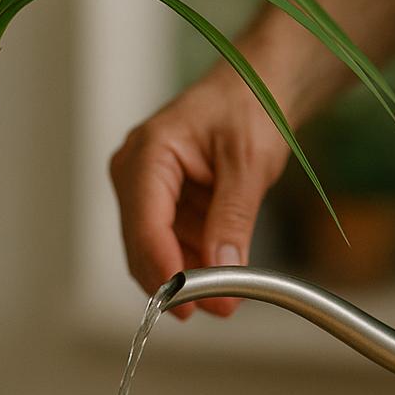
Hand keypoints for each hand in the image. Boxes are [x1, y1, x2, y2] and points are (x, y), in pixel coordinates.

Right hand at [109, 67, 288, 319]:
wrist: (259, 86)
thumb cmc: (250, 105)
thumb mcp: (249, 163)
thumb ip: (233, 218)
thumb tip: (225, 269)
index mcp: (148, 152)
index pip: (145, 223)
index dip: (164, 269)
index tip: (189, 303)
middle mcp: (135, 171)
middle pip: (143, 244)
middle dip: (179, 281)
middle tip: (220, 308)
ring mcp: (146, 188)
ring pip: (156, 250)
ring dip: (190, 276)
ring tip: (230, 298)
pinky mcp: (163, 201)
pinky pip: (172, 242)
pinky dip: (195, 261)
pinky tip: (224, 274)